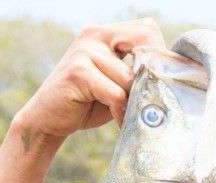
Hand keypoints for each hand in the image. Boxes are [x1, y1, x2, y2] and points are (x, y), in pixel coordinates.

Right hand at [14, 20, 164, 140]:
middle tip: (144, 99)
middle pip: (144, 41)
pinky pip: (116, 92)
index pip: (148, 29)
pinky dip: (120, 110)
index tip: (152, 83)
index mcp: (105, 33)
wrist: (47, 119)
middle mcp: (95, 34)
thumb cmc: (87, 103)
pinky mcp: (78, 72)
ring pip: (130, 76)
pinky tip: (115, 119)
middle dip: (149, 75)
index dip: (157, 56)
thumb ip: (136, 74)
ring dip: (132, 100)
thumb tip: (168, 78)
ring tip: (124, 113)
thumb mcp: (116, 83)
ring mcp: (85, 51)